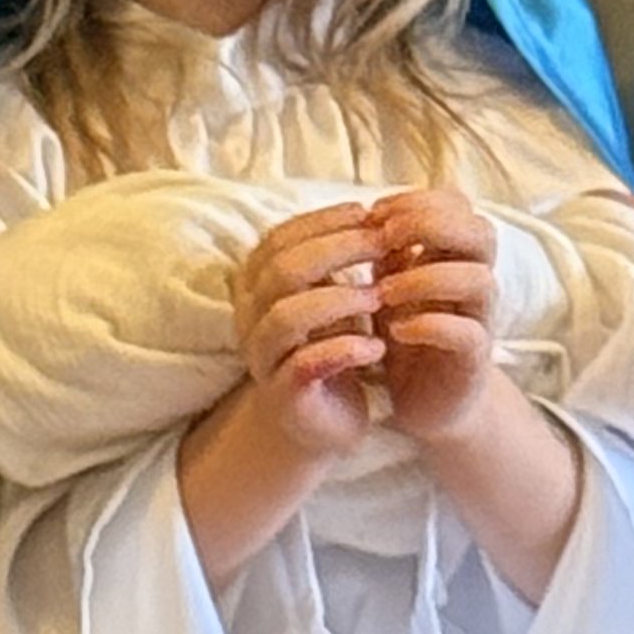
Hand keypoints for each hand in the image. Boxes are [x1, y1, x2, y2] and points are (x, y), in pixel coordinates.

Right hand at [223, 203, 389, 461]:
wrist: (319, 420)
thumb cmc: (329, 347)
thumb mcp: (333, 296)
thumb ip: (341, 261)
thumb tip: (379, 213)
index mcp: (255, 286)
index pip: (278, 239)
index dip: (323, 222)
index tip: (369, 214)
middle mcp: (249, 318)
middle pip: (283, 270)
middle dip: (338, 250)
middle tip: (384, 244)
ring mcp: (263, 357)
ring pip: (287, 317)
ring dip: (340, 301)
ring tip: (380, 297)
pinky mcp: (284, 395)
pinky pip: (305, 365)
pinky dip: (344, 350)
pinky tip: (376, 347)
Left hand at [362, 189, 500, 446]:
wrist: (425, 400)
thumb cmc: (405, 333)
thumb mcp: (388, 282)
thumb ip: (384, 251)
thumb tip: (364, 215)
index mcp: (454, 255)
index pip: (458, 204)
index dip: (417, 200)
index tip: (374, 214)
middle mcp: (475, 280)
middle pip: (481, 232)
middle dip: (430, 226)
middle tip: (385, 240)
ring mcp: (479, 319)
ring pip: (479, 280)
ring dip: (426, 278)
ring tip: (383, 292)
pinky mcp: (474, 359)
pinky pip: (469, 333)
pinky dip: (431, 325)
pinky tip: (397, 330)